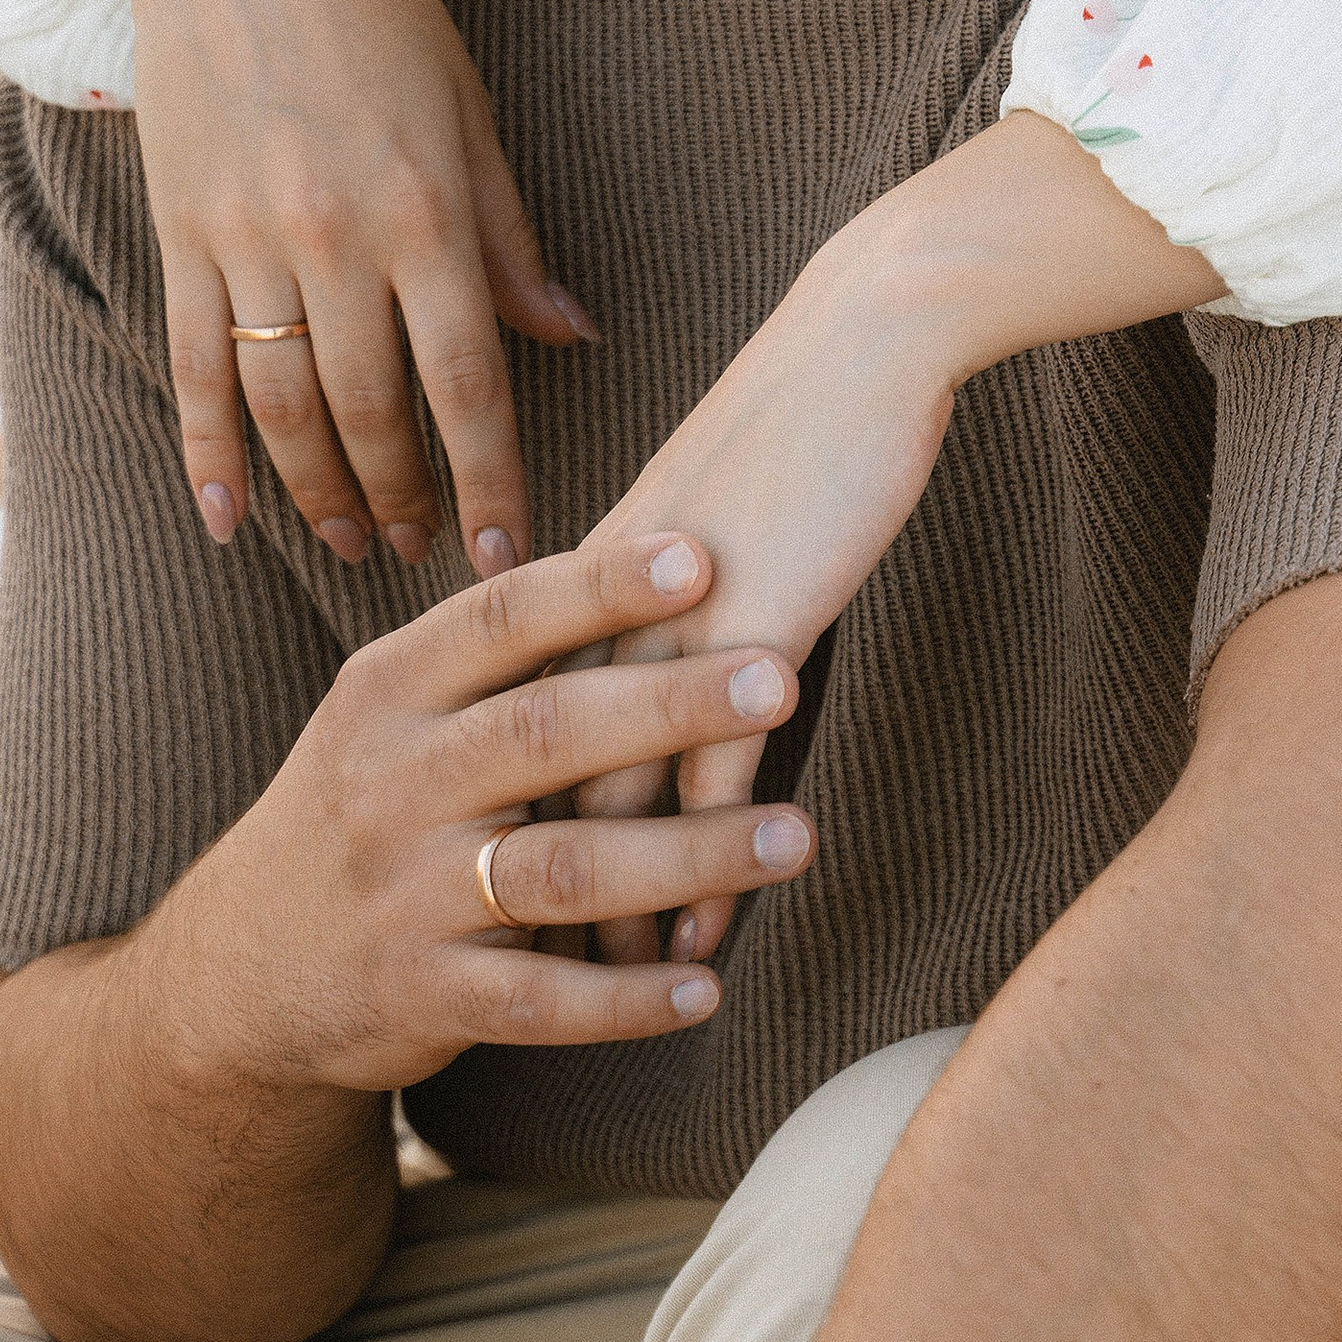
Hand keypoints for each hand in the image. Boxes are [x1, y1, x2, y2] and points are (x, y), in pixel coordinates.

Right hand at [81, 0, 595, 572]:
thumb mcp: (468, 112)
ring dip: (317, 490)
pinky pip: (193, 366)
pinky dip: (207, 451)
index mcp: (428, 209)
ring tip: (351, 540)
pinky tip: (227, 519)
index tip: (508, 554)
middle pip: (372, 412)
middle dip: (404, 498)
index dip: (490, 477)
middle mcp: (337, 238)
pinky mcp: (182, 234)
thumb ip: (509, 236)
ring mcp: (248, 241)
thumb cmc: (379, 13)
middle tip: (424, 556)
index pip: (470, 380)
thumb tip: (574, 336)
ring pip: (282, 405)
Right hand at [148, 528, 814, 1099]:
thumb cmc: (366, 805)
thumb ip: (498, 652)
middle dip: (668, 702)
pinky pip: (541, 1002)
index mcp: (389, 691)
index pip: (501, 619)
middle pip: (544, 731)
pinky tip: (707, 985)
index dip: (600, 588)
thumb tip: (660, 550)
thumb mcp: (394, 713)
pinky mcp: (422, 997)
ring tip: (795, 836)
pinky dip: (627, 998)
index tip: (702, 555)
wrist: (243, 968)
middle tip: (780, 676)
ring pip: (561, 869)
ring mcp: (404, 896)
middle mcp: (391, 783)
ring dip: (687, 855)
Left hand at [574, 114, 1221, 968]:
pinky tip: (695, 955)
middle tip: (507, 978)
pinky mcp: (750, 640)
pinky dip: (695, 881)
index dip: (493, 813)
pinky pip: (709, 790)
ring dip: (599, 909)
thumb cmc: (808, 405)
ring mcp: (669, 629)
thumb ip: (676, 568)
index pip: (513, 721)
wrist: (865, 339)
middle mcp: (605, 611)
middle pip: (535, 781)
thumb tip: (671, 622)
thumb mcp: (718, 497)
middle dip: (520, 884)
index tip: (476, 892)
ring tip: (593, 1002)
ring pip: (607, 805)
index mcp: (587, 573)